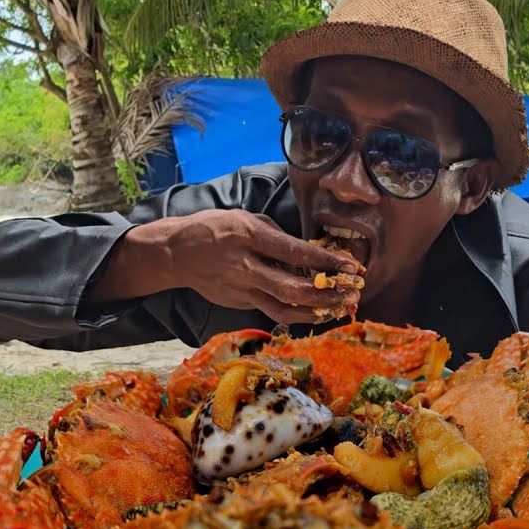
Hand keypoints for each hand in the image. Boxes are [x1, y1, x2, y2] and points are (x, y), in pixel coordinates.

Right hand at [138, 209, 361, 323]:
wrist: (175, 254)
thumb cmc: (211, 228)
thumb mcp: (243, 217)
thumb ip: (274, 234)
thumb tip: (306, 251)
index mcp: (248, 237)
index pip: (295, 253)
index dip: (327, 263)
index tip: (351, 266)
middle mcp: (245, 266)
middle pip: (294, 288)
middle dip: (329, 293)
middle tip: (353, 292)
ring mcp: (240, 289)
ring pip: (285, 308)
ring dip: (318, 311)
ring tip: (341, 308)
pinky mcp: (238, 302)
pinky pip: (273, 309)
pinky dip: (297, 311)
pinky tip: (316, 310)